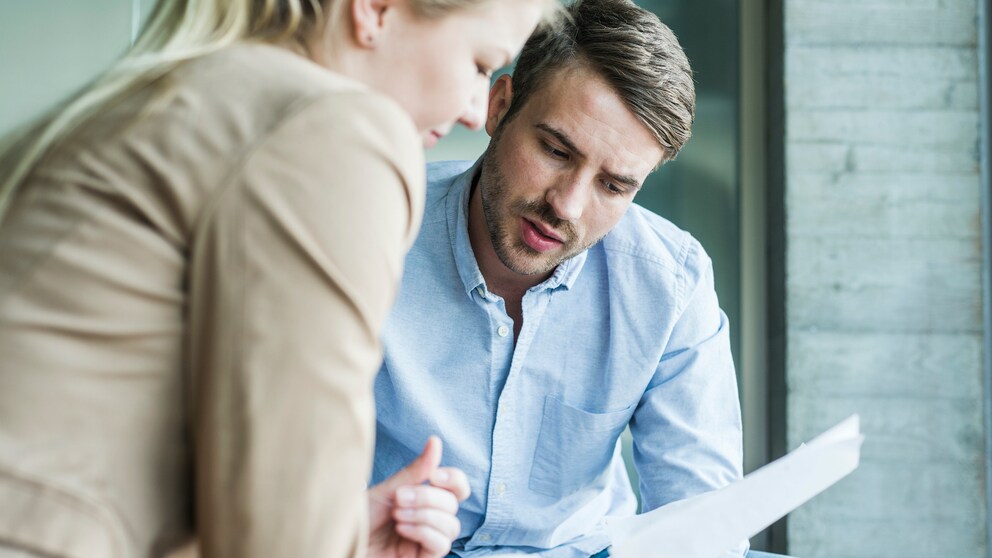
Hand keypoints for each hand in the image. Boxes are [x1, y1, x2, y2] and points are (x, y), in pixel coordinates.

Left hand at [367, 436, 470, 557]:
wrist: (343, 540)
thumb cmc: (361, 518)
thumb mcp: (388, 490)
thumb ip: (416, 471)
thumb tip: (435, 442)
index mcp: (425, 499)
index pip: (457, 488)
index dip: (454, 479)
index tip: (433, 475)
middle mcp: (430, 519)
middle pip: (453, 504)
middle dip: (427, 497)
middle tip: (399, 498)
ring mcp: (427, 540)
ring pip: (451, 525)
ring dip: (424, 515)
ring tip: (397, 515)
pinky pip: (441, 545)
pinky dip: (423, 532)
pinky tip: (401, 529)